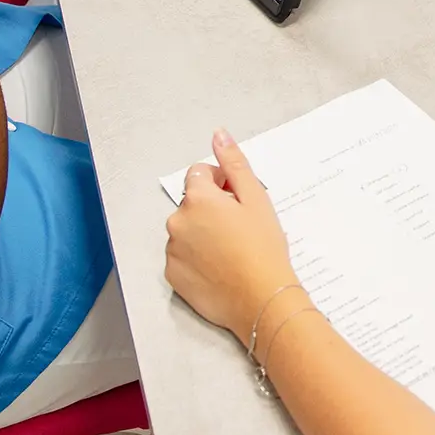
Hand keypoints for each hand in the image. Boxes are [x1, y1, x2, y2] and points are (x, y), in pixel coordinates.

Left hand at [165, 130, 302, 338]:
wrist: (262, 299)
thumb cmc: (263, 247)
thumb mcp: (256, 199)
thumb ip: (234, 164)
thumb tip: (218, 134)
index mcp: (197, 198)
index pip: (199, 174)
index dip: (221, 183)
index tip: (238, 201)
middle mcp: (176, 221)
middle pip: (192, 204)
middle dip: (211, 209)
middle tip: (239, 229)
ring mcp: (171, 250)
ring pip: (186, 231)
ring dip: (202, 234)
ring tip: (230, 252)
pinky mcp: (172, 276)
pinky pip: (181, 257)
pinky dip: (196, 259)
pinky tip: (219, 269)